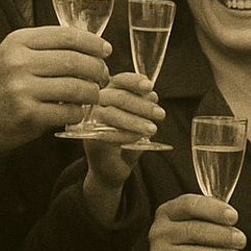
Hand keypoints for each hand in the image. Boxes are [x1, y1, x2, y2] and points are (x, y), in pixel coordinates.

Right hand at [0, 24, 110, 163]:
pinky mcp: (28, 116)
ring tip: (93, 95)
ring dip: (92, 92)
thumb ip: (42, 48)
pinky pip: (69, 111)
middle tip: (104, 76)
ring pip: (77, 87)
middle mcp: (19, 62)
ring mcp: (23, 90)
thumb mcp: (10, 57)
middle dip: (98, 69)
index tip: (105, 50)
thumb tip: (87, 45)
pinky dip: (79, 112)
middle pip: (76, 60)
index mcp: (16, 42)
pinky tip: (76, 111)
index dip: (92, 42)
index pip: (66, 35)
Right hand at [81, 72, 164, 225]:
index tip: (150, 87)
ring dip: (135, 121)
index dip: (135, 81)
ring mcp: (90, 122)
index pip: (119, 80)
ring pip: (111, 113)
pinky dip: (126, 135)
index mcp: (107, 94)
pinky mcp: (90, 140)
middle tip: (160, 114)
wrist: (111, 170)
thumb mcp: (138, 119)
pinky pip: (107, 133)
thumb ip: (143, 105)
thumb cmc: (125, 140)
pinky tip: (138, 138)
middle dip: (142, 105)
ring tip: (152, 129)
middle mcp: (95, 105)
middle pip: (117, 96)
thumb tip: (151, 94)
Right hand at [141, 194, 244, 250]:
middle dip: (222, 235)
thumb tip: (231, 218)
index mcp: (167, 211)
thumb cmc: (183, 239)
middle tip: (240, 240)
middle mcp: (159, 231)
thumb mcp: (189, 221)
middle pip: (194, 230)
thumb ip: (207, 215)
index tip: (233, 217)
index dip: (214, 209)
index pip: (189, 204)